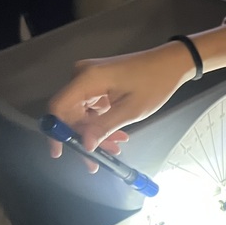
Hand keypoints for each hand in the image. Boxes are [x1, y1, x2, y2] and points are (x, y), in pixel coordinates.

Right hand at [47, 41, 195, 156]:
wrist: (170, 63)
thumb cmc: (154, 84)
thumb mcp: (130, 111)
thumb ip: (104, 128)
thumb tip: (85, 145)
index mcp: (87, 79)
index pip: (58, 107)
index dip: (56, 132)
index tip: (60, 152)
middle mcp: (81, 76)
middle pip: (69, 113)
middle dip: (83, 138)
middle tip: (98, 160)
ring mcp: (88, 79)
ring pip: (81, 114)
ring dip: (95, 133)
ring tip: (114, 148)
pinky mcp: (96, 83)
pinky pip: (91, 107)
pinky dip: (100, 122)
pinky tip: (116, 135)